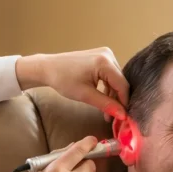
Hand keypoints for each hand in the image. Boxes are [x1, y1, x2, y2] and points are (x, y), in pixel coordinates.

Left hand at [15, 48, 129, 120]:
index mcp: (104, 62)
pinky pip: (110, 74)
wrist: (48, 68)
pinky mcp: (101, 56)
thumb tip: (123, 115)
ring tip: (106, 112)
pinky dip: (107, 87)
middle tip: (113, 117)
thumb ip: (106, 104)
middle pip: (120, 82)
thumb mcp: (85, 95)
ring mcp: (105, 54)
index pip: (122, 85)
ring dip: (112, 95)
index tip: (123, 117)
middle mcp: (108, 54)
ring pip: (115, 79)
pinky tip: (102, 99)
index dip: (124, 102)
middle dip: (117, 100)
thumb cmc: (63, 80)